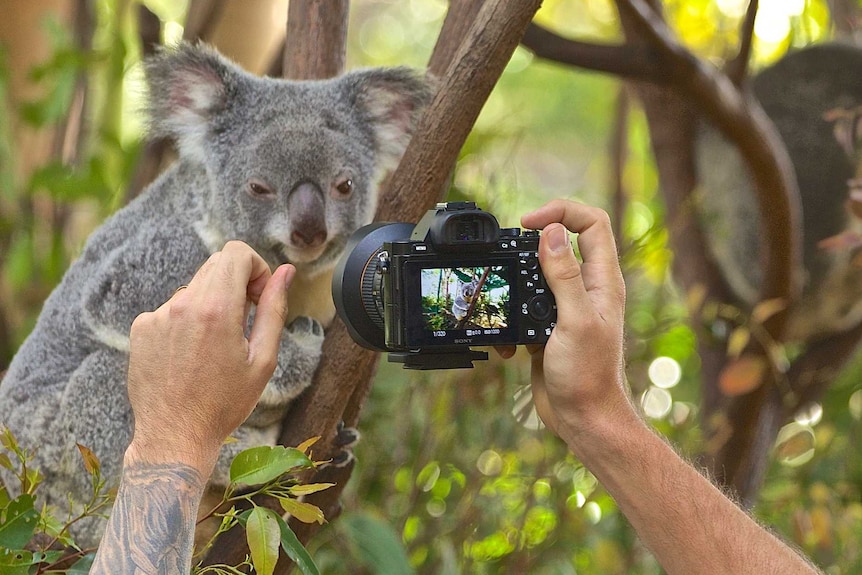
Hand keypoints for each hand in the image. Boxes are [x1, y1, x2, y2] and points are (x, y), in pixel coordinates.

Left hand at [125, 241, 293, 474]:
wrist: (174, 435)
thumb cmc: (224, 403)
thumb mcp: (262, 359)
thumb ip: (274, 308)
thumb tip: (285, 273)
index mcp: (217, 309)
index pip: (236, 253)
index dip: (256, 267)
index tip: (258, 295)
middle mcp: (183, 304)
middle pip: (216, 265)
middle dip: (237, 283)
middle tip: (244, 320)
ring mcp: (158, 315)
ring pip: (195, 288)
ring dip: (211, 304)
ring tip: (215, 346)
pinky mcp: (142, 327)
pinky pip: (172, 308)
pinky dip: (187, 321)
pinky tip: (191, 354)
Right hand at [519, 200, 631, 449]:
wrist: (582, 418)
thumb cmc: (587, 375)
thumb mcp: (574, 320)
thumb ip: (564, 275)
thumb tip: (552, 232)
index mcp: (603, 281)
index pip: (592, 223)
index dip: (561, 211)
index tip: (529, 223)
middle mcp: (588, 289)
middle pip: (564, 241)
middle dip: (533, 241)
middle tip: (510, 250)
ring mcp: (569, 307)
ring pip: (541, 273)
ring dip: (518, 280)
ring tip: (504, 294)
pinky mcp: (550, 326)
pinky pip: (527, 304)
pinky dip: (512, 315)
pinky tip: (508, 338)